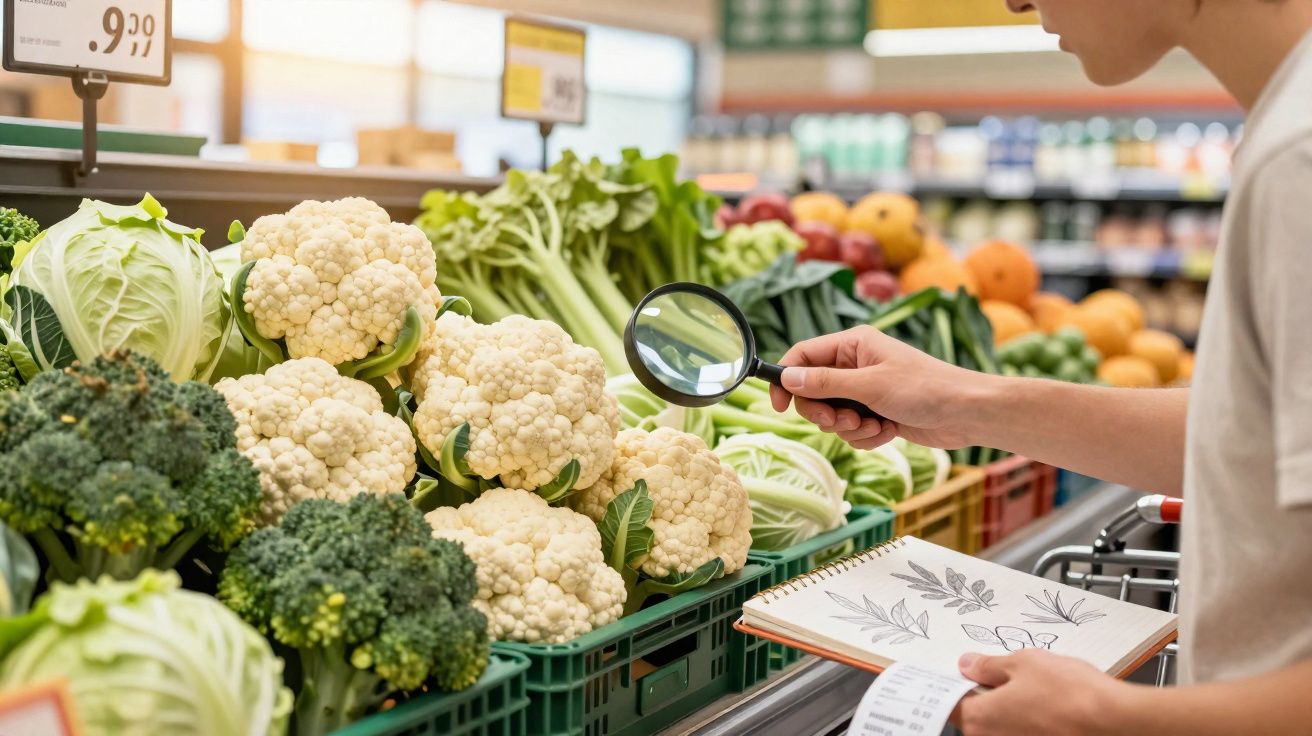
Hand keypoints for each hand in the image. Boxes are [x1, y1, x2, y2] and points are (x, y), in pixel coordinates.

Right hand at [768, 326, 988, 449]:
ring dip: (849, 428)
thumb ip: (825, 383)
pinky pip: (852, 430)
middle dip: (824, 412)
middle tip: (841, 421)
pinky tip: (888, 431)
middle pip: (813, 391)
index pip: (803, 356)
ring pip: (832, 415)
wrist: (967, 413)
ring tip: (874, 425)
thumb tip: (787, 377)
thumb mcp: (870, 385)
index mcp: (852, 345)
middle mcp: (856, 365)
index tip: (778, 405)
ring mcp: (866, 390)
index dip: (786, 379)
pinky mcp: (876, 413)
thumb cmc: (925, 388)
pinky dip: (866, 436)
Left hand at [956, 649, 1127, 735]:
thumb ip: (989, 666)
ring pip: (1002, 728)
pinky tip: (1048, 710)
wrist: (1115, 722)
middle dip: (987, 697)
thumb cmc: (1070, 692)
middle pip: (977, 718)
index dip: (955, 687)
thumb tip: (968, 665)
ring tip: (1038, 693)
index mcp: (979, 719)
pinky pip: (1021, 734)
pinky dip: (1029, 723)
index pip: (951, 703)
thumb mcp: (1024, 663)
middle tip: (1006, 678)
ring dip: (1010, 712)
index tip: (962, 677)